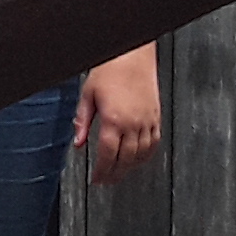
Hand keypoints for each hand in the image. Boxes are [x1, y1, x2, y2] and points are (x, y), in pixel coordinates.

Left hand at [75, 47, 160, 185]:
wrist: (132, 55)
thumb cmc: (110, 69)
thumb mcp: (88, 95)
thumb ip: (82, 121)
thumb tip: (78, 142)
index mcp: (114, 120)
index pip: (108, 156)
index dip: (102, 171)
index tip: (96, 179)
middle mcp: (133, 123)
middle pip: (125, 160)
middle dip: (115, 174)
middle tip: (106, 181)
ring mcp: (147, 121)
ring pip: (142, 155)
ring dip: (130, 168)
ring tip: (120, 173)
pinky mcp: (156, 117)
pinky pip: (154, 143)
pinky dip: (146, 155)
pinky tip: (139, 159)